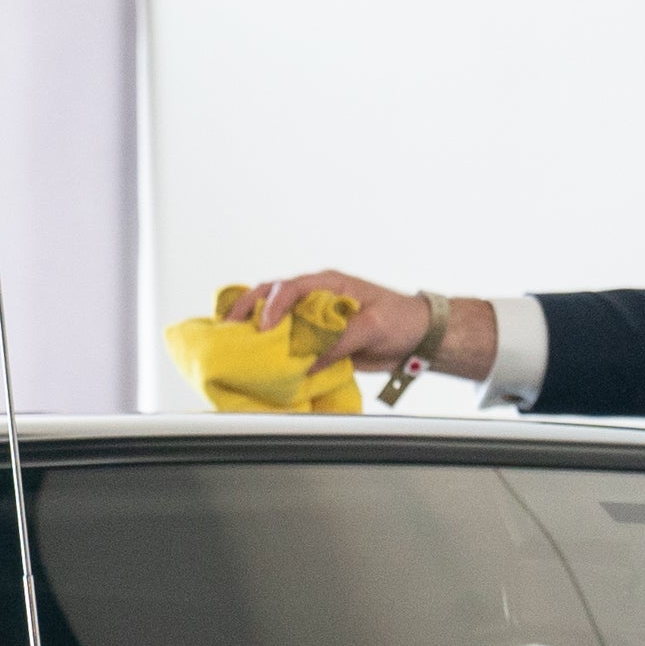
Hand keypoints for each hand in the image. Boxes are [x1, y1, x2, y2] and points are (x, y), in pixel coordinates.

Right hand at [218, 271, 495, 380]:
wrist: (417, 336)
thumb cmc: (401, 320)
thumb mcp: (372, 327)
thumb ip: (340, 341)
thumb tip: (310, 361)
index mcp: (329, 284)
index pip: (290, 288)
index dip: (272, 306)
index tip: (263, 328)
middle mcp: (317, 296)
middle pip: (272, 295)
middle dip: (247, 308)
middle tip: (227, 326)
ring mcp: (315, 316)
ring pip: (275, 315)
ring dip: (254, 326)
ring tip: (231, 339)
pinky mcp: (318, 336)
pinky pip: (289, 338)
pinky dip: (273, 346)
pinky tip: (257, 356)